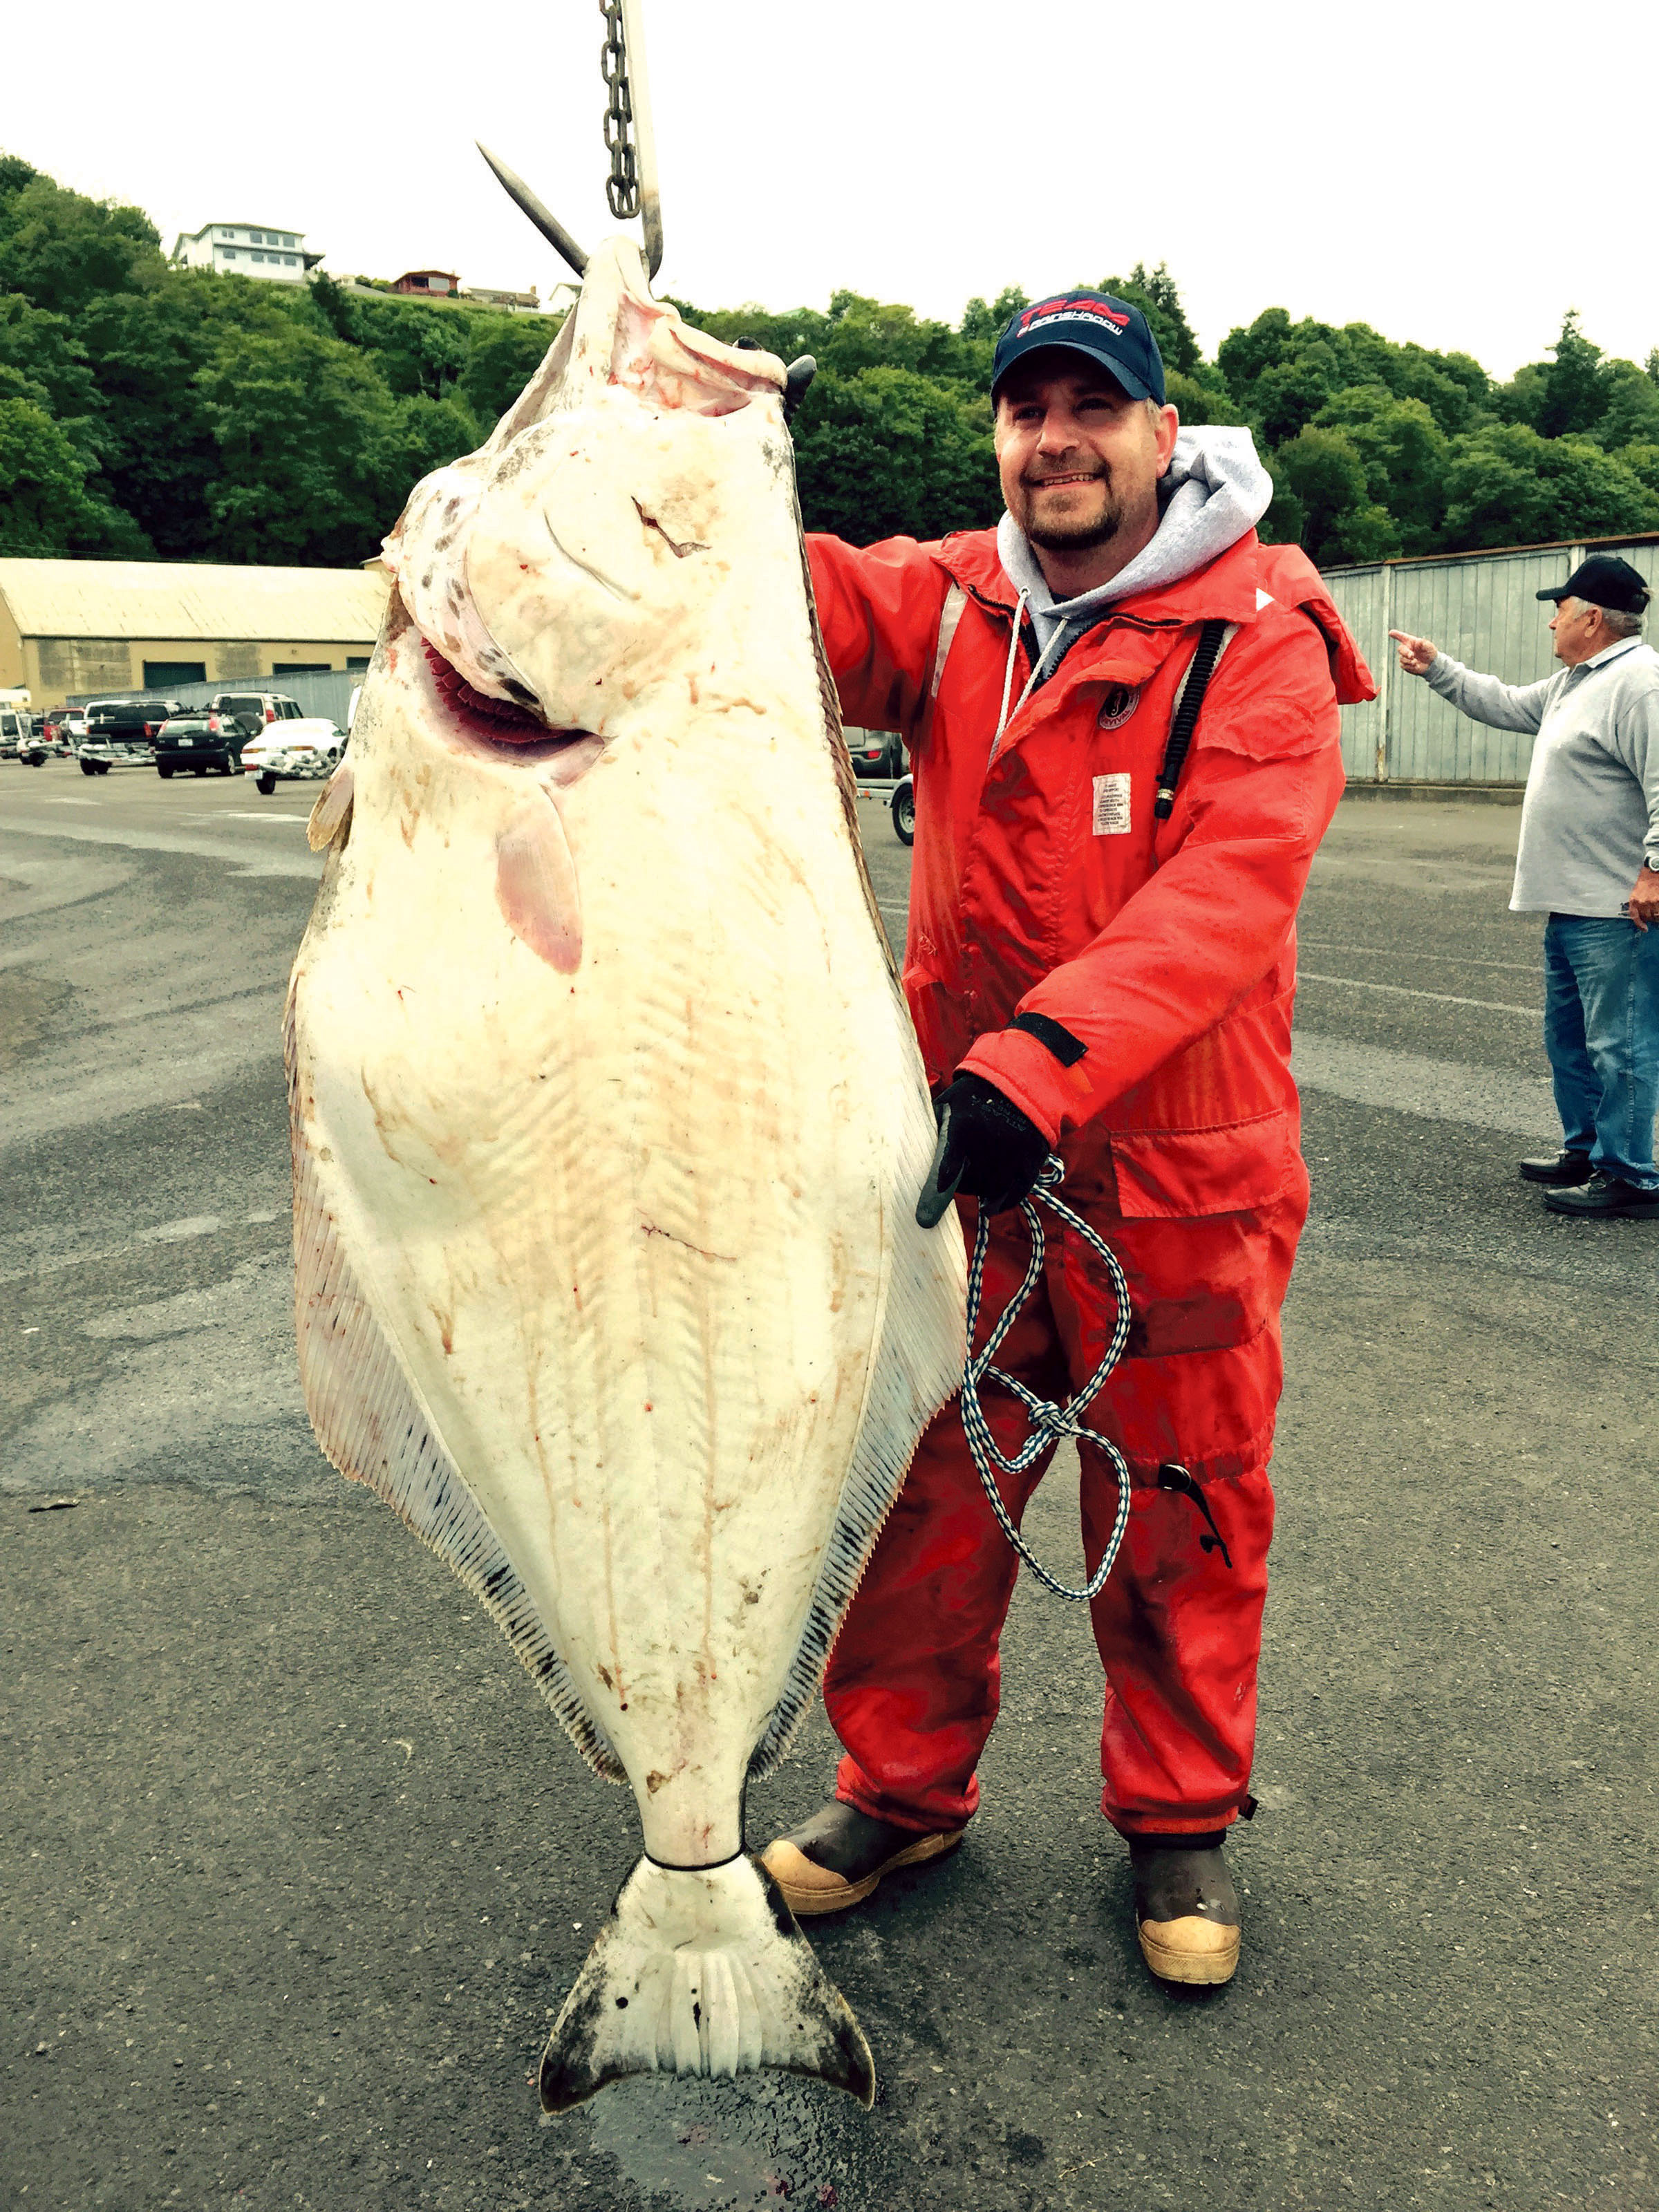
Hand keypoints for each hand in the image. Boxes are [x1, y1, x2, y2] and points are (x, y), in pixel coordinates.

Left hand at [915, 1073, 1050, 1225]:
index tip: (926, 1215)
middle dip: (960, 1185)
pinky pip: (1017, 1192)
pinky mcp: (1031, 1159)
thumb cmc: (973, 1095)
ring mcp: (1013, 1153)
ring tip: (974, 1186)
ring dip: (980, 1194)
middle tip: (958, 1177)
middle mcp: (990, 1142)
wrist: (1018, 1080)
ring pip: (991, 1190)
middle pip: (968, 1183)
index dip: (939, 1189)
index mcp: (963, 1127)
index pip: (949, 1164)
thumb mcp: (948, 1103)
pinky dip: (1003, 1203)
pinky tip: (990, 1208)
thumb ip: (932, 1128)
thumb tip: (909, 1154)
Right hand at [1387, 629, 1437, 676]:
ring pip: (1402, 659)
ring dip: (1408, 661)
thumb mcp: (1429, 646)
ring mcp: (1405, 657)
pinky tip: (1416, 666)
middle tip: (1412, 656)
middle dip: (1405, 653)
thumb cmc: (1430, 652)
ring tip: (1416, 662)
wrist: (1431, 664)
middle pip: (1400, 649)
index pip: (1402, 637)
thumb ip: (1424, 643)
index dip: (1396, 634)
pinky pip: (1403, 665)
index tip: (1390, 632)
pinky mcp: (1405, 664)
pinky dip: (1409, 666)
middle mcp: (1406, 648)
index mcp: (1411, 641)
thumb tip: (1419, 641)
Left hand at [1629, 863, 1658, 932]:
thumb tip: (1643, 915)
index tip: (1645, 929)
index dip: (1640, 925)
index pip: (1635, 917)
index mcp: (1634, 900)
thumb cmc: (1646, 880)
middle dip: (1651, 917)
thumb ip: (1638, 903)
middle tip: (1654, 914)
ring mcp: (1653, 901)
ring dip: (1658, 915)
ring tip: (1657, 908)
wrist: (1654, 869)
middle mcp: (1642, 902)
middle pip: (1647, 917)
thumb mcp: (1636, 891)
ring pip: (1656, 916)